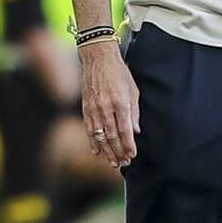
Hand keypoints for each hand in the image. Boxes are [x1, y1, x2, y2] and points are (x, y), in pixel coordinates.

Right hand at [80, 43, 140, 168]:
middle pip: (112, 136)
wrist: (98, 59)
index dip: (129, 145)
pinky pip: (89, 129)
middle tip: (124, 163)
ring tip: (113, 163)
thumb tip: (135, 131)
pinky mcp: (85, 108)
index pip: (125, 130)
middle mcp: (106, 108)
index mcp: (120, 102)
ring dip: (107, 151)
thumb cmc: (119, 73)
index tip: (132, 155)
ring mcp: (94, 109)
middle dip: (119, 152)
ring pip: (99, 136)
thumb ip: (134, 112)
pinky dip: (93, 142)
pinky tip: (97, 152)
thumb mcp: (133, 90)